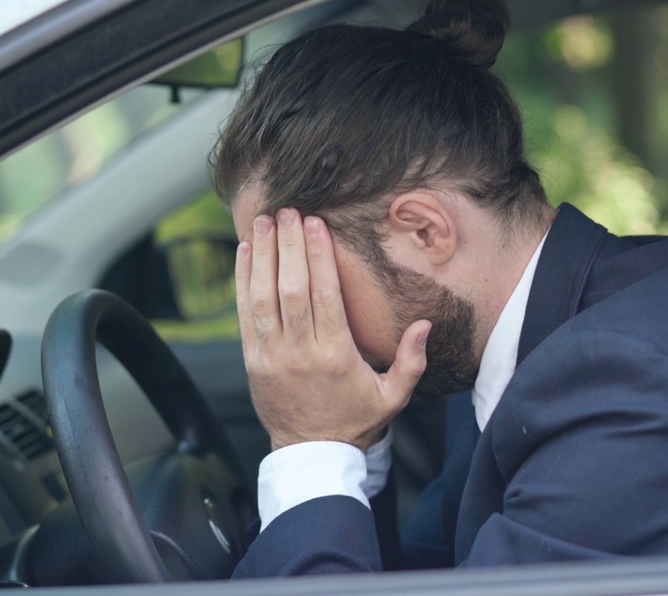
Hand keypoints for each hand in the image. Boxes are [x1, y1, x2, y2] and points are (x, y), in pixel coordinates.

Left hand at [235, 208, 429, 450]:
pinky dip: (243, 280)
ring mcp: (271, 356)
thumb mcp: (393, 396)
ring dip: (262, 255)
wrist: (313, 454)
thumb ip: (411, 361)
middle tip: (288, 212)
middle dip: (289, 246)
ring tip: (263, 221)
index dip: (319, 256)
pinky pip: (244, 313)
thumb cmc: (355, 420)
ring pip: (262, 297)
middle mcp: (301, 353)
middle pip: (290, 289)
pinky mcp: (252, 360)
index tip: (317, 224)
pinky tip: (245, 252)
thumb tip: (424, 325)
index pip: (324, 296)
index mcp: (337, 356)